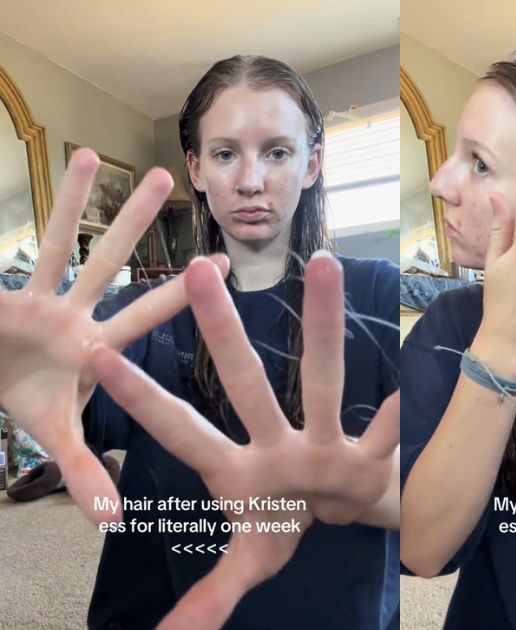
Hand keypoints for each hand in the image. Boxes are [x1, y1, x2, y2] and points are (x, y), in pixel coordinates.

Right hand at [0, 149, 226, 523]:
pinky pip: (13, 251)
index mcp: (95, 346)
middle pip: (111, 261)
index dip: (176, 293)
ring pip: (61, 242)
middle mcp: (71, 312)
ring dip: (78, 202)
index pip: (143, 314)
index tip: (221, 261)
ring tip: (101, 154)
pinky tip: (58, 164)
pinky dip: (15, 226)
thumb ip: (85, 472)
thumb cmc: (24, 400)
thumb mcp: (55, 435)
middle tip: (174, 175)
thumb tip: (116, 521)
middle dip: (136, 222)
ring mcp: (33, 298)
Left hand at [87, 253, 399, 629]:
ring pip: (320, 378)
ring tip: (326, 265)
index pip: (182, 431)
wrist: (348, 514)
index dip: (143, 401)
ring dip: (324, 325)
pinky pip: (386, 429)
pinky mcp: (369, 454)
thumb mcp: (249, 561)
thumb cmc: (287, 523)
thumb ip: (211, 596)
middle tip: (199, 271)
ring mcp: (324, 441)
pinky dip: (399, 409)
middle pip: (245, 382)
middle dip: (223, 331)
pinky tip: (409, 371)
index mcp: (237, 469)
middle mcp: (276, 441)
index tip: (99, 357)